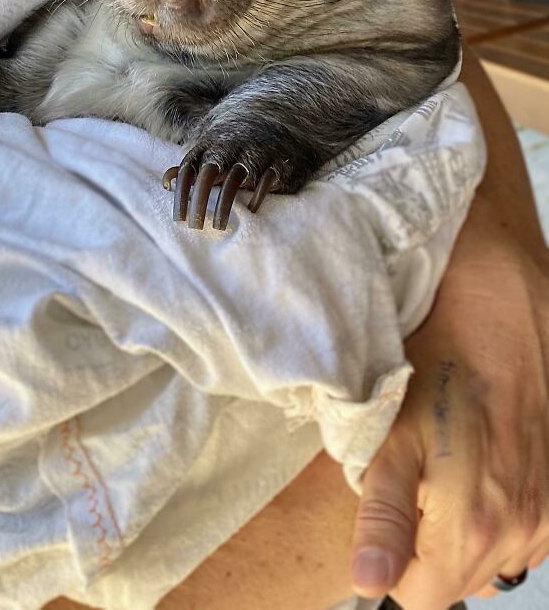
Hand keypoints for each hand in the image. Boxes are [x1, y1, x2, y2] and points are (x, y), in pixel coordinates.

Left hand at [350, 197, 548, 608]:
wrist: (502, 312)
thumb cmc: (435, 365)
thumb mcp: (390, 434)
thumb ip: (382, 516)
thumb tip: (368, 583)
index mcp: (474, 526)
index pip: (421, 597)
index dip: (393, 562)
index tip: (387, 517)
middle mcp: (524, 531)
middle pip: (458, 581)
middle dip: (427, 545)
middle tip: (415, 481)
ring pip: (492, 559)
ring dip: (464, 529)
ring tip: (448, 468)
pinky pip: (525, 534)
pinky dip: (498, 514)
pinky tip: (482, 466)